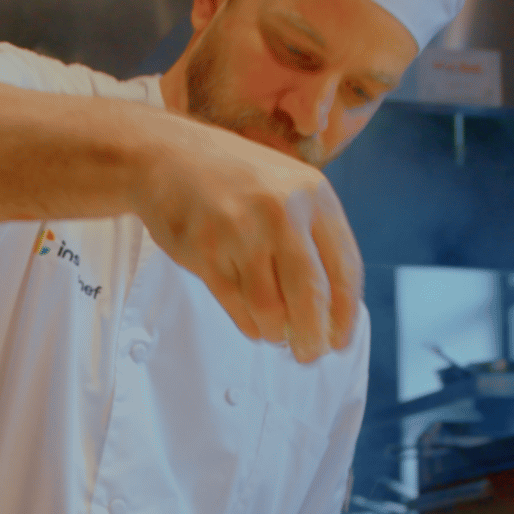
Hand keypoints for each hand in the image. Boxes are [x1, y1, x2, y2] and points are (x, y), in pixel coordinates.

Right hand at [129, 116, 362, 362]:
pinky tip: (252, 321)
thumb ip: (313, 239)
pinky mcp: (206, 252)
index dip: (345, 315)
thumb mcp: (289, 191)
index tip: (340, 341)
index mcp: (314, 195)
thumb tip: (332, 311)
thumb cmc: (235, 180)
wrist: (168, 158)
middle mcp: (282, 212)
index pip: (345, 269)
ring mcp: (241, 231)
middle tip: (309, 355)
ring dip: (275, 332)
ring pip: (271, 309)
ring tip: (274, 333)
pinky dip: (248, 323)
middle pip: (311, 296)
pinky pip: (236, 306)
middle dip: (313, 337)